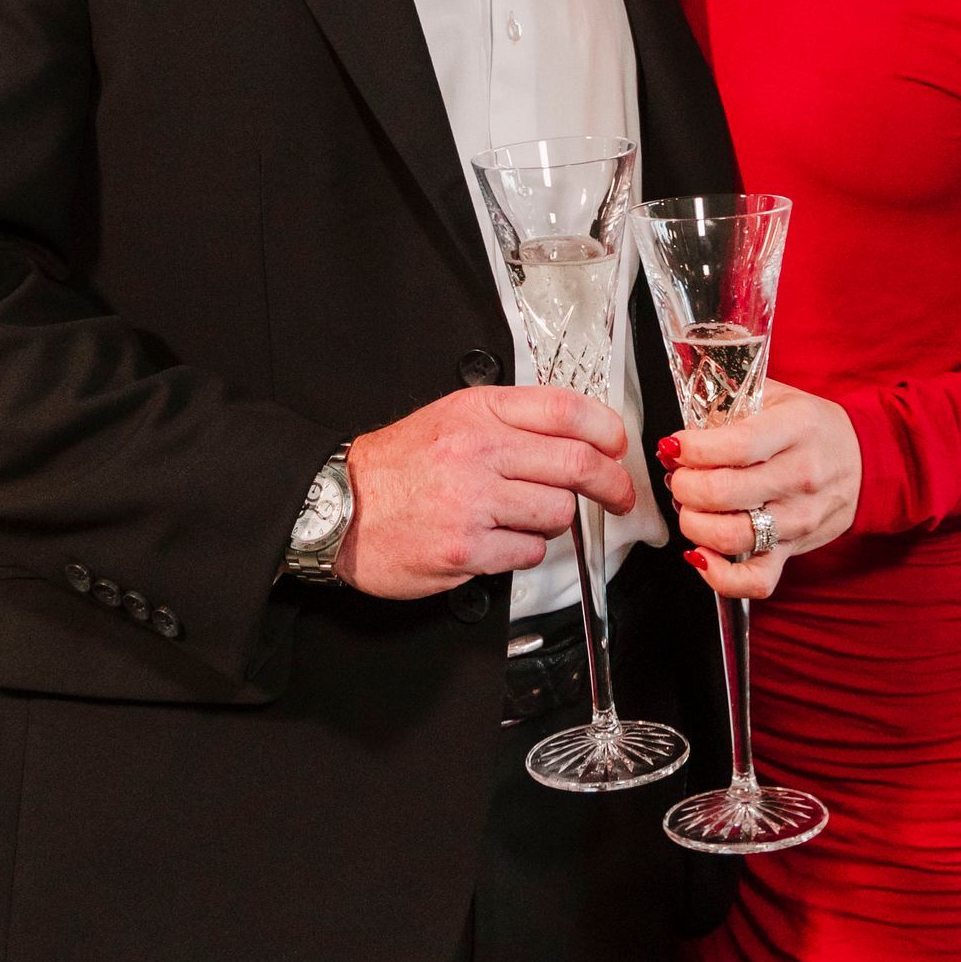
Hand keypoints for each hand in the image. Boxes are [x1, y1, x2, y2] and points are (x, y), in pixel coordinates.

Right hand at [335, 384, 635, 600]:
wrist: (341, 507)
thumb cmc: (398, 466)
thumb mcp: (452, 417)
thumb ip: (511, 421)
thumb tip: (579, 435)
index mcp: (479, 411)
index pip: (566, 410)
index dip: (607, 428)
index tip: (619, 447)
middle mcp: (478, 450)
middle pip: (577, 463)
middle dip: (612, 484)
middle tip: (619, 495)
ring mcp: (472, 501)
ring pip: (558, 512)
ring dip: (552, 519)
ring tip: (519, 515)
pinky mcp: (466, 547)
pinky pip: (529, 551)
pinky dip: (523, 549)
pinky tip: (497, 539)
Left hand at [660, 377, 861, 601]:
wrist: (866, 460)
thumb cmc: (813, 427)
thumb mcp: (777, 396)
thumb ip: (728, 404)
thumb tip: (680, 438)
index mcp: (795, 428)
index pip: (734, 446)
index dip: (692, 450)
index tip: (675, 447)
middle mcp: (800, 475)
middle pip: (723, 493)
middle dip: (684, 485)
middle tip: (680, 476)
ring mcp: (798, 518)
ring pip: (730, 537)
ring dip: (693, 524)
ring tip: (690, 507)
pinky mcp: (794, 550)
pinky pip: (755, 580)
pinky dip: (719, 576)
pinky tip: (701, 555)